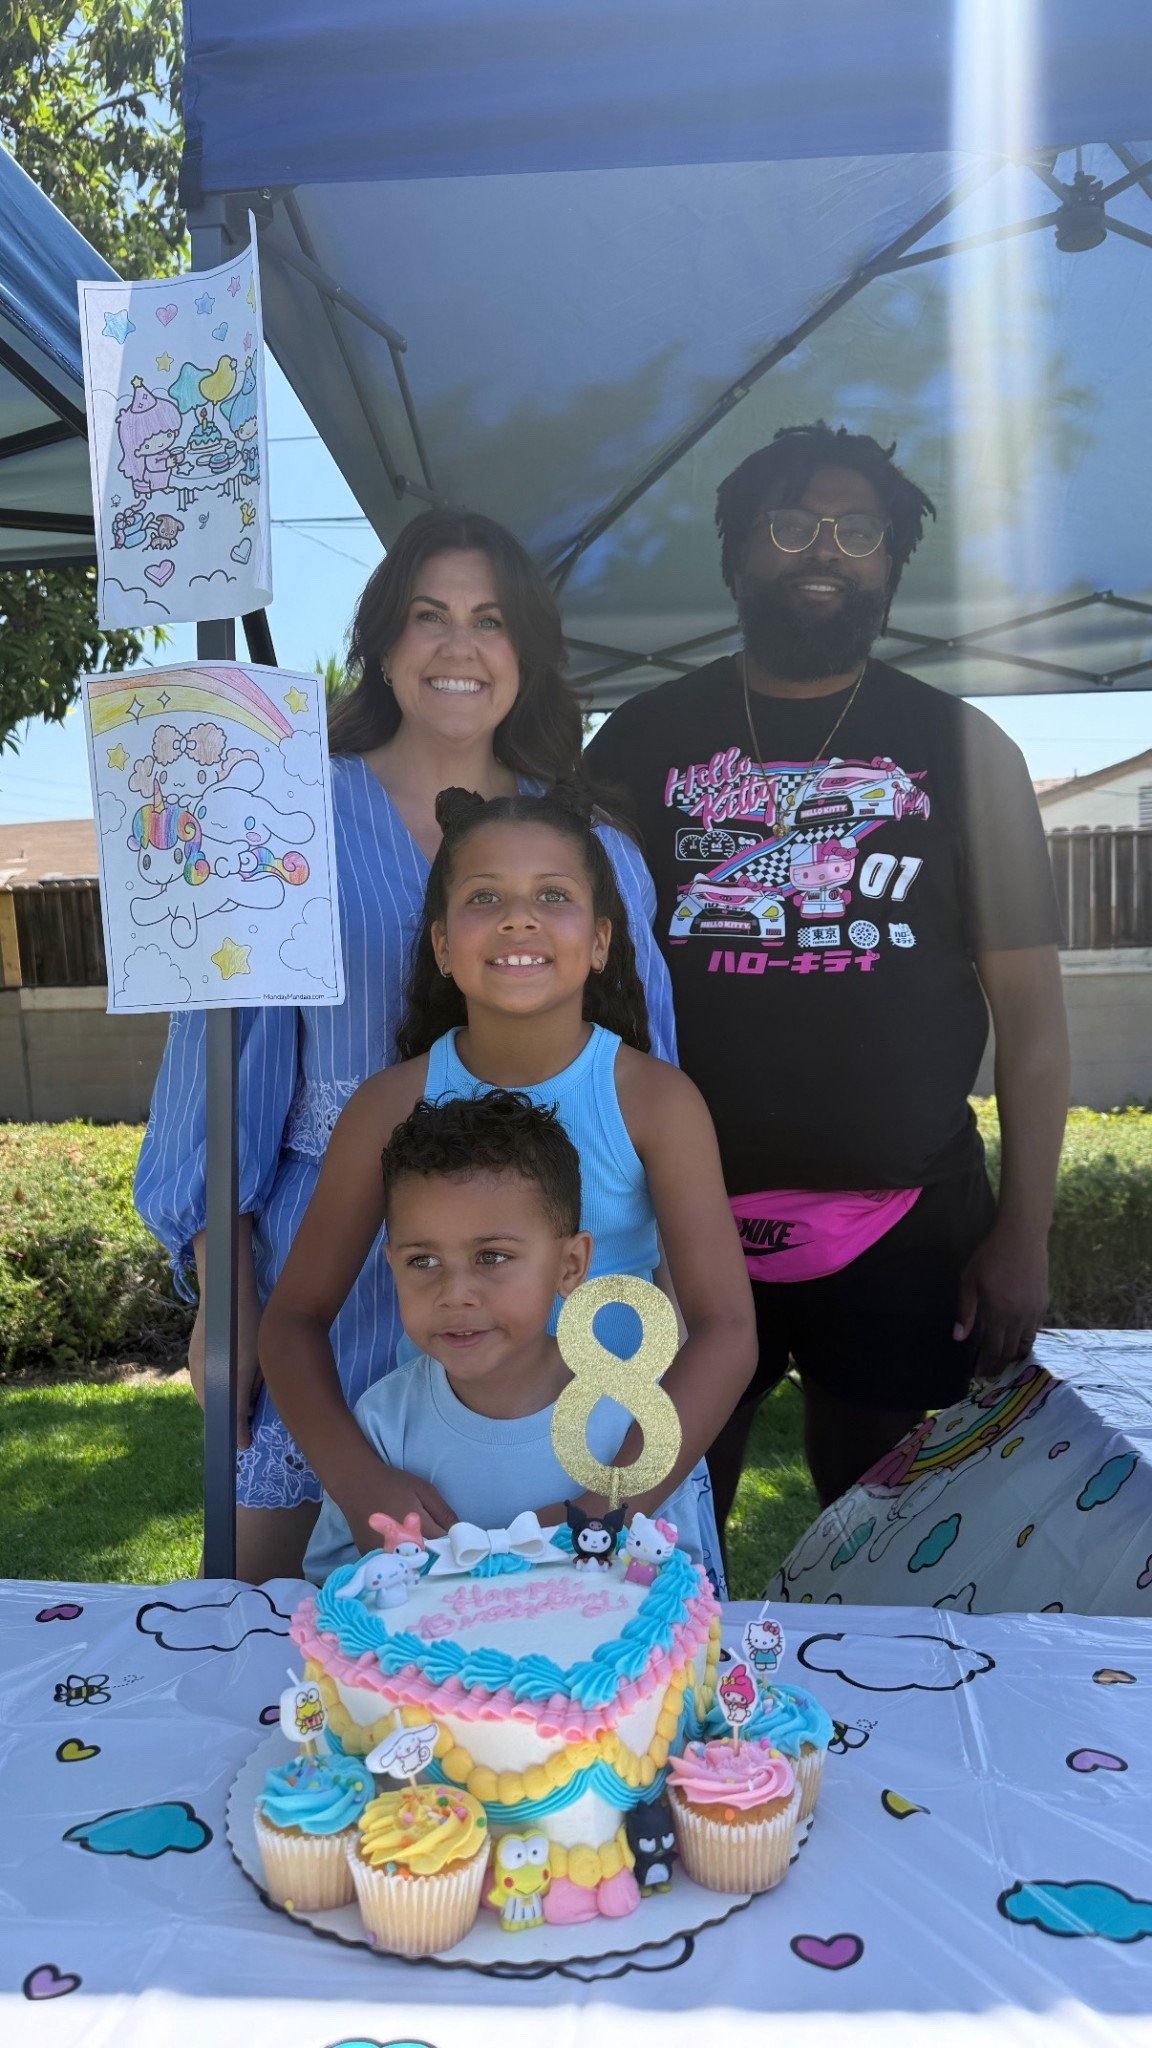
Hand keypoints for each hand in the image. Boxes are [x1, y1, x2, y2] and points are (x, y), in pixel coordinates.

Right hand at [187, 1301, 262, 1450]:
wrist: (227, 1297)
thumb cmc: (252, 1326)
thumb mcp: (260, 1359)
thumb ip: (254, 1386)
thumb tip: (247, 1408)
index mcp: (231, 1377)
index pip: (232, 1415)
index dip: (238, 1432)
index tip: (244, 1445)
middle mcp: (208, 1376)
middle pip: (215, 1408)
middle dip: (226, 1419)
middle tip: (241, 1425)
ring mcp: (195, 1367)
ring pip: (205, 1396)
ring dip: (217, 1404)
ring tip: (232, 1405)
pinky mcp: (191, 1358)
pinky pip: (199, 1382)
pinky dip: (210, 1389)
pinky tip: (222, 1386)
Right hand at [339, 1466, 456, 1555]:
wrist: (356, 1483)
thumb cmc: (392, 1483)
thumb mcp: (424, 1490)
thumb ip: (443, 1514)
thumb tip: (460, 1534)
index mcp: (416, 1529)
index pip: (443, 1548)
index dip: (451, 1545)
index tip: (454, 1541)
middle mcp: (398, 1546)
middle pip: (426, 1561)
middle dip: (434, 1554)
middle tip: (433, 1541)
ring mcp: (382, 1554)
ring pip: (407, 1566)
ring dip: (415, 1559)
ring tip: (414, 1543)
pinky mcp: (369, 1556)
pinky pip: (390, 1564)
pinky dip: (397, 1559)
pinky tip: (398, 1546)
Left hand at [953, 1223, 1048, 1377]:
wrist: (1022, 1237)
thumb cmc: (991, 1256)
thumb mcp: (969, 1280)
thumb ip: (965, 1311)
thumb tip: (959, 1337)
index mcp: (998, 1313)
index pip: (993, 1349)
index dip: (986, 1365)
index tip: (979, 1376)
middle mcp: (1019, 1317)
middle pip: (1010, 1351)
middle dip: (999, 1365)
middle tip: (990, 1373)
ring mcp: (1034, 1311)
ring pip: (1025, 1343)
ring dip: (1014, 1355)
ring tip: (1003, 1361)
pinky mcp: (1044, 1304)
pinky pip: (1034, 1330)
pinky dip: (1024, 1340)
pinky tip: (1016, 1339)